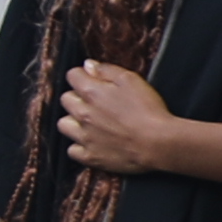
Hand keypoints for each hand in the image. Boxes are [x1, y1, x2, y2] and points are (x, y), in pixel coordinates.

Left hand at [55, 59, 179, 177]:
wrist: (158, 143)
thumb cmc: (148, 110)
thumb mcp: (132, 80)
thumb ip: (107, 70)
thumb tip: (88, 65)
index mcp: (92, 93)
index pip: (72, 76)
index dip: (82, 75)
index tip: (90, 79)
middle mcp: (83, 114)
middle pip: (66, 99)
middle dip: (77, 97)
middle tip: (94, 101)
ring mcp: (84, 137)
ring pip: (63, 124)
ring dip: (73, 121)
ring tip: (90, 123)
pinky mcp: (90, 156)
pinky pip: (72, 150)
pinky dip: (79, 146)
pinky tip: (92, 142)